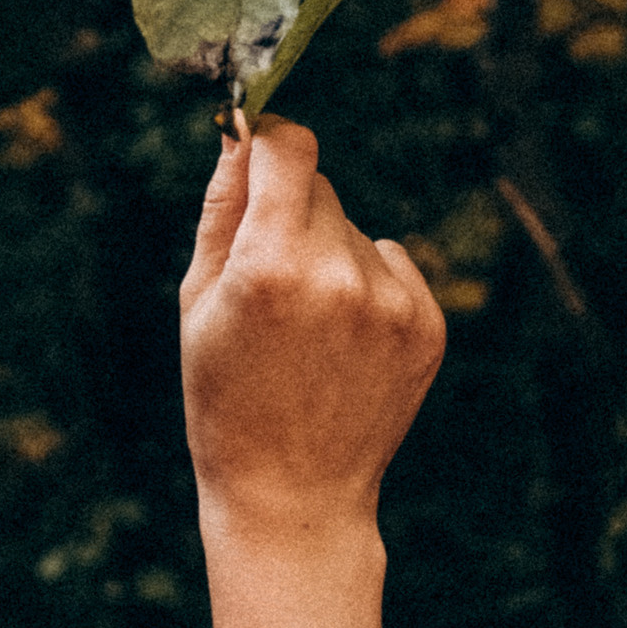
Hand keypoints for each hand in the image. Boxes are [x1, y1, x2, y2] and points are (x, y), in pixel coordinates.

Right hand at [182, 118, 443, 627]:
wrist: (293, 493)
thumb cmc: (226, 398)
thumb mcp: (198, 303)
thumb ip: (222, 209)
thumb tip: (239, 134)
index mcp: (270, 266)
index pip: (288, 146)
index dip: (267, 140)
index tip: (256, 147)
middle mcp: (338, 274)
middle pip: (319, 188)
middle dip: (290, 214)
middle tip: (269, 286)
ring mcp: (390, 301)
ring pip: (353, 230)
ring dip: (329, 256)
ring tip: (307, 331)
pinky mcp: (427, 324)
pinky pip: (391, 263)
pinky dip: (367, 288)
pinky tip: (343, 344)